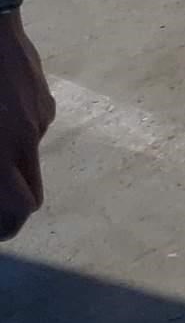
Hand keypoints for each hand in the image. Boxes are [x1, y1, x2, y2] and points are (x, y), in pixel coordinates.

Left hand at [0, 12, 52, 240]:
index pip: (16, 213)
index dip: (3, 229)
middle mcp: (25, 140)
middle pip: (29, 197)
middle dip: (8, 206)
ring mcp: (39, 114)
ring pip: (26, 158)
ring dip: (6, 163)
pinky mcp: (42, 93)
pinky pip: (30, 127)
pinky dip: (11, 132)